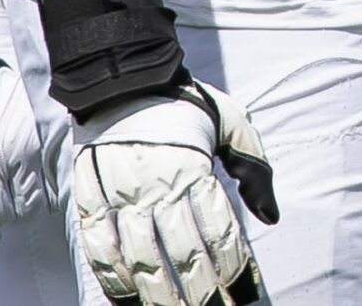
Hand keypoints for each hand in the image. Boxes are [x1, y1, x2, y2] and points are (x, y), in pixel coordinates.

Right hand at [72, 80, 276, 305]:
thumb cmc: (186, 104)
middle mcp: (157, 186)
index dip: (236, 269)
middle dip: (203, 292)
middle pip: (182, 254)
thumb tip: (271, 216)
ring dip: (159, 296)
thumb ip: (254, 169)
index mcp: (195, 168)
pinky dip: (112, 281)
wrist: (124, 78)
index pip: (220, 231)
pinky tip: (128, 300)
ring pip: (140, 259)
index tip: (246, 292)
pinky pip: (98, 249)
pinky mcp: (89, 200)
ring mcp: (120, 197)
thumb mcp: (232, 123)